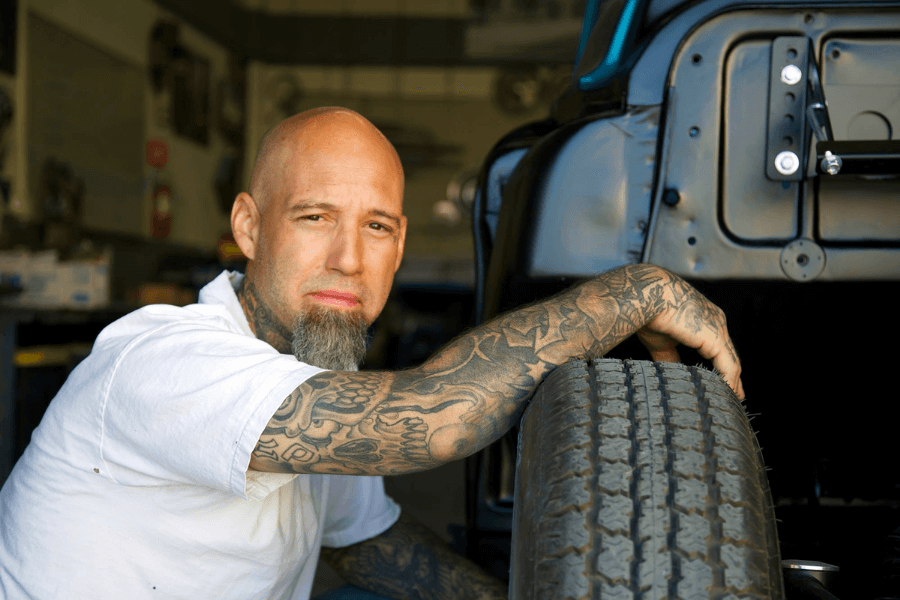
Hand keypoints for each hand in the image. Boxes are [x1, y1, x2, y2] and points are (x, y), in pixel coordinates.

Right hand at [635, 277, 743, 398]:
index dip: (722, 364)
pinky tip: (728, 395)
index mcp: (704, 318)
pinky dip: (729, 382)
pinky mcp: (715, 339)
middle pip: (729, 354)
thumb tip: (674, 374)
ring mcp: (718, 329)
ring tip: (733, 399)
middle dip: (733, 374)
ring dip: (733, 382)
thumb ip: (671, 358)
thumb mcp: (662, 340)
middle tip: (737, 394)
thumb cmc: (649, 312)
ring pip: (731, 361)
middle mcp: (715, 321)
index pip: (719, 346)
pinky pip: (728, 366)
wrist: (647, 296)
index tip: (723, 380)